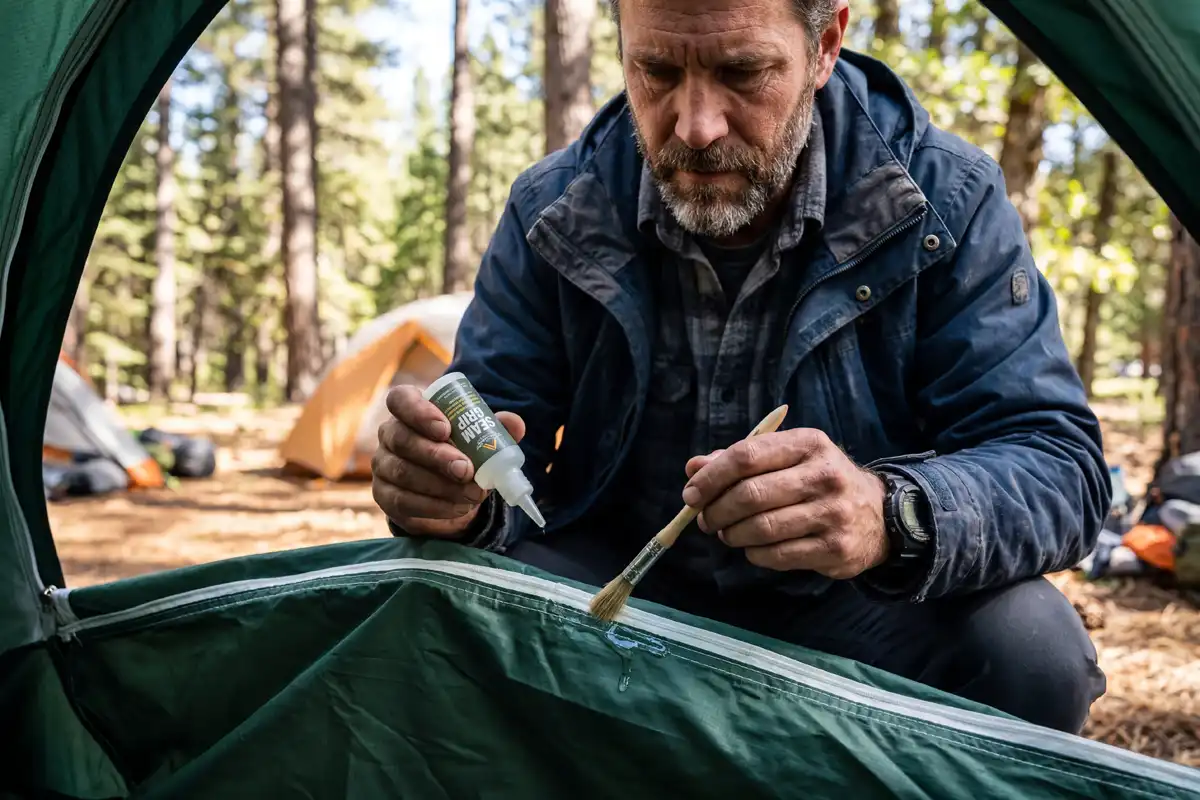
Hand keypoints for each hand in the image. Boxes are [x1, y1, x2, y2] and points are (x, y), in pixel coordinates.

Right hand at [371, 384, 525, 537]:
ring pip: (403, 472)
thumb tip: (515, 424)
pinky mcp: (385, 496)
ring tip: (472, 494)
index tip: (446, 429)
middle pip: (401, 439)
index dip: (419, 412)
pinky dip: (434, 507)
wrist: (449, 491)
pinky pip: (402, 501)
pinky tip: (458, 508)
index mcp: (409, 409)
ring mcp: (383, 466)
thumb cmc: (462, 451)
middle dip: (436, 455)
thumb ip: (495, 427)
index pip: (401, 399)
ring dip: (440, 485)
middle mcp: (389, 434)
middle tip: (466, 469)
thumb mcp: (479, 437)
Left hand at [680, 428, 888, 578]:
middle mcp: (824, 475)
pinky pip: (777, 555)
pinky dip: (754, 553)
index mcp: (808, 444)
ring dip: (733, 535)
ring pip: (761, 528)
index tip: (691, 493)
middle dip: (717, 510)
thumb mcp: (787, 459)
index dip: (711, 476)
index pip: (747, 455)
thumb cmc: (818, 481)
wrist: (878, 514)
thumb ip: (739, 460)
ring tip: (727, 534)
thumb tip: (693, 467)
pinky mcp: (835, 548)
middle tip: (706, 519)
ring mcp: (833, 514)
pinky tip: (754, 547)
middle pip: (751, 495)